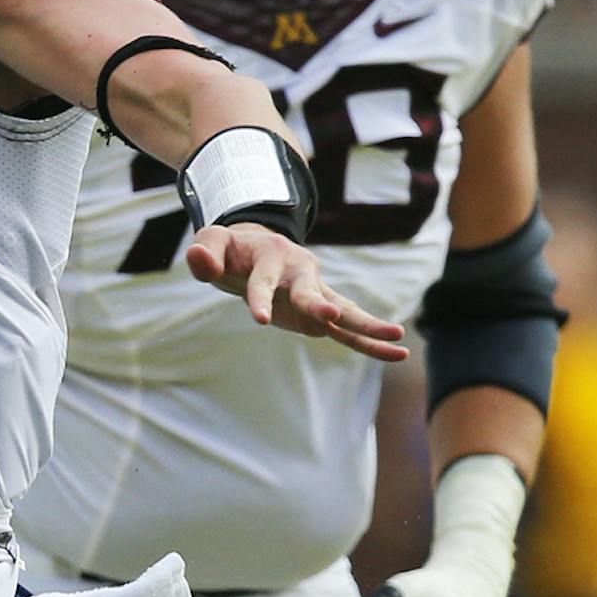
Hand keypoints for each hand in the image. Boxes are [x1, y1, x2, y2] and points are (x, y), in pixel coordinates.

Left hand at [187, 224, 407, 362]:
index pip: (263, 280)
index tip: (261, 320)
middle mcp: (300, 272)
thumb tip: (199, 260)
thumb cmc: (230, 248)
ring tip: (395, 337)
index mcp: (271, 256)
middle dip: (318, 303)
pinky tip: (396, 354)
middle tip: (331, 315)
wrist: (254, 247)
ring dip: (365, 324)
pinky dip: (369, 340)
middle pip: (309, 290)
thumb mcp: (212, 242)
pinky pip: (347, 328)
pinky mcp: (320, 310)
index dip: (260, 298)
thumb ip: (204, 252)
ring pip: (342, 310)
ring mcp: (315, 291)